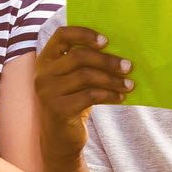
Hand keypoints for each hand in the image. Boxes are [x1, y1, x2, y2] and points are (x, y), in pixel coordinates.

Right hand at [35, 26, 132, 165]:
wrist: (60, 138)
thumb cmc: (73, 102)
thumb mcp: (75, 80)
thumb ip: (86, 64)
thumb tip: (121, 51)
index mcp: (46, 60)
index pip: (62, 35)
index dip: (84, 33)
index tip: (106, 41)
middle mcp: (42, 73)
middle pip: (79, 56)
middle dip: (108, 60)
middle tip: (129, 66)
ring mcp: (48, 92)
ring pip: (86, 76)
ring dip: (112, 79)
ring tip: (129, 84)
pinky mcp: (58, 109)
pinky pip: (90, 95)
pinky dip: (109, 95)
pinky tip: (120, 97)